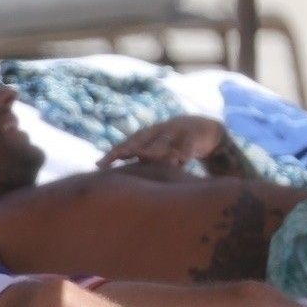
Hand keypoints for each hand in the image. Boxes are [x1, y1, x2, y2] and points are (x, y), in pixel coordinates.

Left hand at [98, 116, 226, 168]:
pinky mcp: (195, 136)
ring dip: (154, 149)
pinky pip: (189, 145)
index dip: (114, 153)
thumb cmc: (175, 144)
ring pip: (164, 141)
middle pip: (141, 139)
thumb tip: (118, 177)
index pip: (127, 143)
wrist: (207, 129)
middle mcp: (159, 131)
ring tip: (142, 156)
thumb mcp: (158, 151)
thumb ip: (141, 160)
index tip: (99, 165)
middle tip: (115, 157)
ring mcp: (177, 132)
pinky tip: (182, 160)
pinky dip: (185, 151)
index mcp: (148, 135)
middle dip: (128, 147)